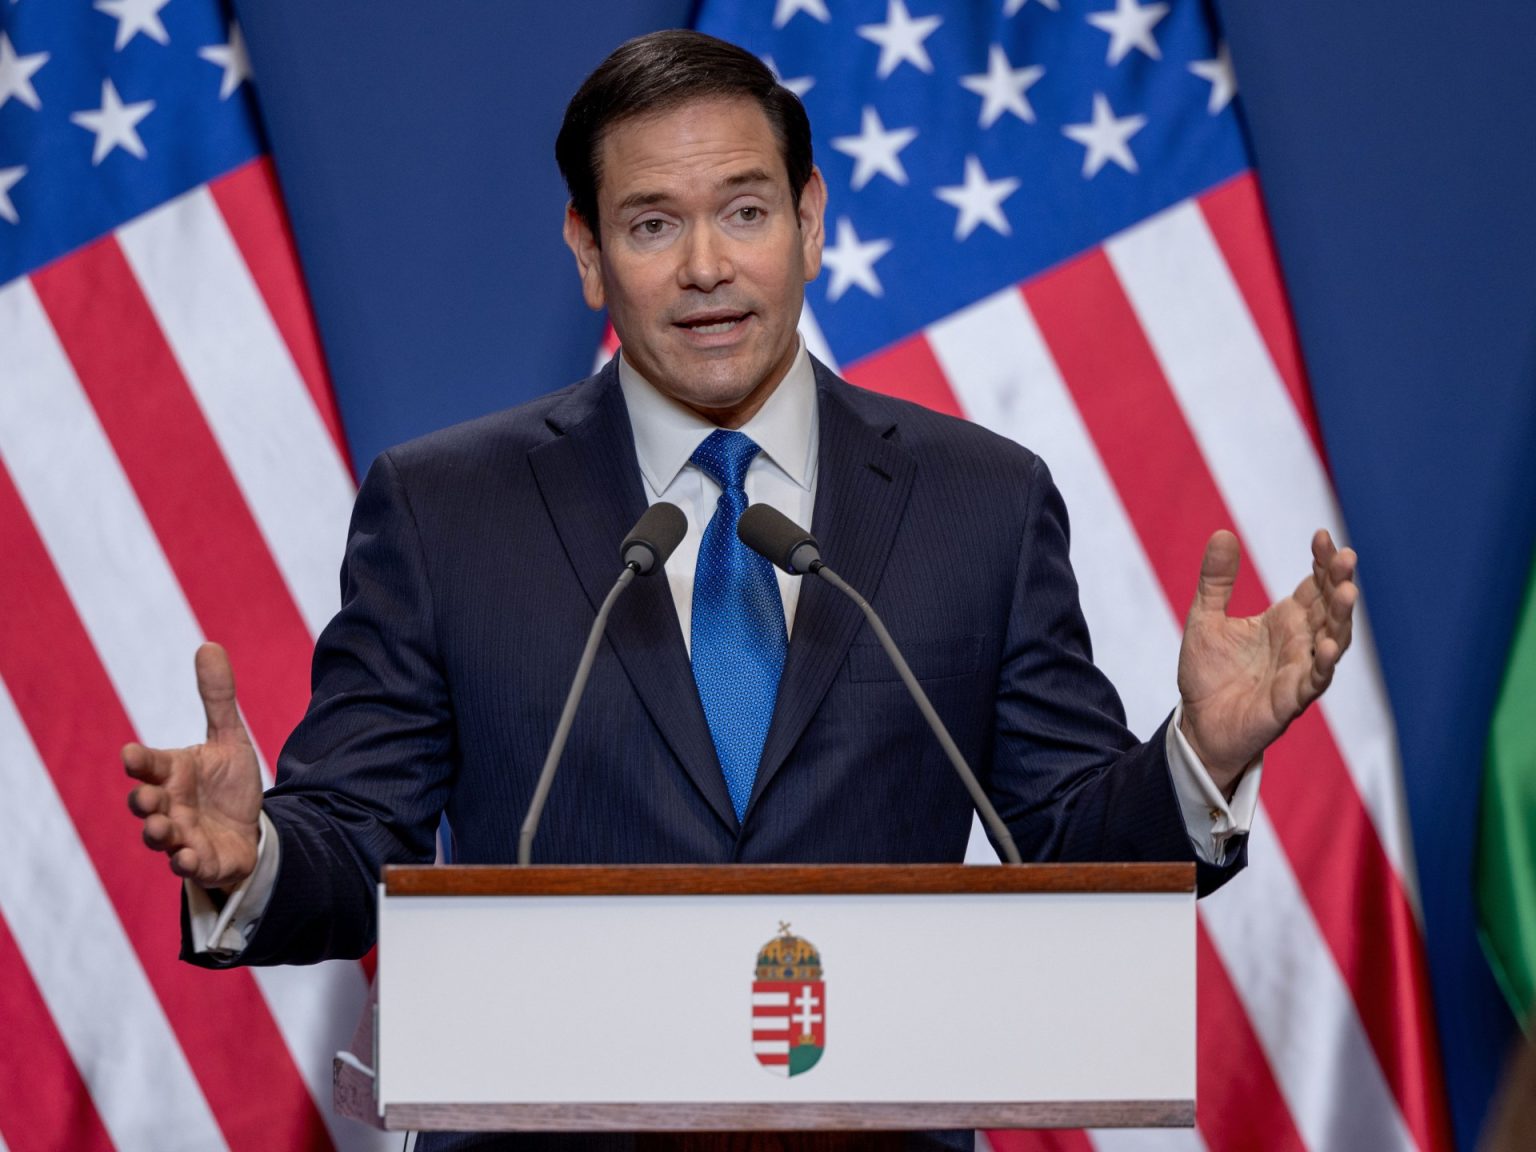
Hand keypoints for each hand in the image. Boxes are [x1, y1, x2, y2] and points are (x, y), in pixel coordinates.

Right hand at [123, 643, 262, 891]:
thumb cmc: (227, 784)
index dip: (140, 761)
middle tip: (147, 797)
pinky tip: (188, 857)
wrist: (249, 827)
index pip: (148, 765)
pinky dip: (186, 862)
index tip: (132, 755)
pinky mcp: (200, 861)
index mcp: (172, 773)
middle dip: (143, 801)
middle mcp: (169, 805)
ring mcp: (181, 836)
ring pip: (159, 837)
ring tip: (161, 828)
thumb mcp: (230, 738)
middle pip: (145, 803)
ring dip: (157, 833)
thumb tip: (209, 645)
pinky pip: (188, 865)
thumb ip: (217, 698)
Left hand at [1177, 529, 1356, 793]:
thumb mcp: (1205, 619)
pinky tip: (1327, 645)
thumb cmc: (1209, 673)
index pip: (1314, 585)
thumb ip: (1216, 581)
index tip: (1322, 535)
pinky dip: (1324, 663)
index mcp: (1285, 620)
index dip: (1322, 561)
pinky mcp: (1291, 700)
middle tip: (1346, 556)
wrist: (1198, 723)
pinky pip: (1315, 681)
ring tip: (1347, 591)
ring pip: (1333, 640)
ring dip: (1342, 617)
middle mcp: (1300, 642)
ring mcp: (1300, 670)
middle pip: (1330, 607)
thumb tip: (1223, 533)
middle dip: (1340, 581)